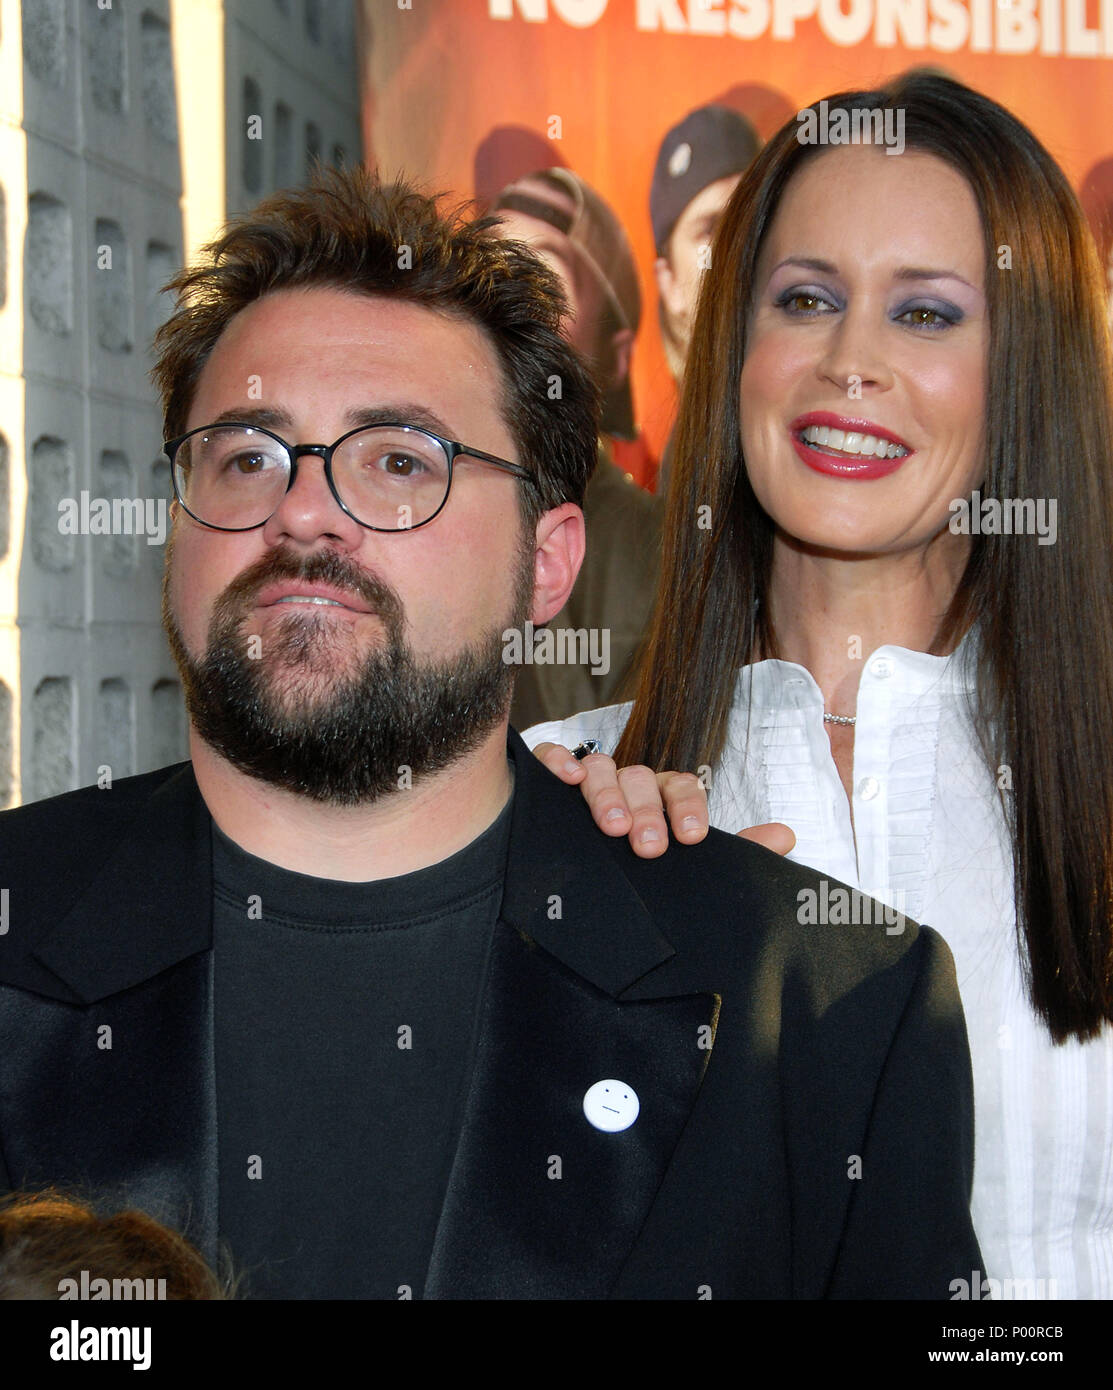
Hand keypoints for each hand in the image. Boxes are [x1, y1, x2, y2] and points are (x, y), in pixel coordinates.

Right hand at [531, 742, 795, 858]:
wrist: (589, 884)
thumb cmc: (645, 867)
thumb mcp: (693, 864)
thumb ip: (737, 850)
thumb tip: (786, 837)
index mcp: (664, 796)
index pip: (681, 786)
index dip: (687, 807)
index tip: (692, 837)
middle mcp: (630, 783)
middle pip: (641, 779)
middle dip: (647, 811)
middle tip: (649, 846)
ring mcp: (592, 780)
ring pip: (602, 769)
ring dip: (607, 795)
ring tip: (612, 827)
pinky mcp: (553, 780)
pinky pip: (553, 757)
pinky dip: (559, 761)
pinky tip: (567, 779)